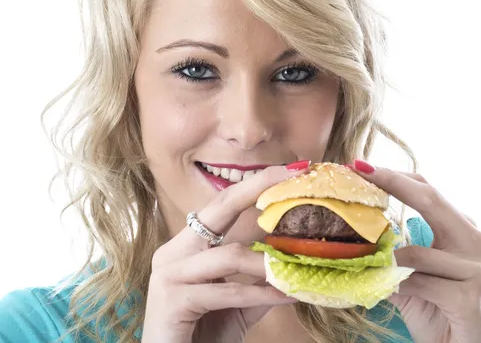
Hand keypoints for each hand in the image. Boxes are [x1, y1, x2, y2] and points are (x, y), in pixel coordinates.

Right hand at [141, 163, 309, 342]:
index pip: (223, 205)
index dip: (254, 184)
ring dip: (268, 265)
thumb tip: (294, 262)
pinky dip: (261, 295)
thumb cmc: (201, 332)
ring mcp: (169, 273)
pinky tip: (286, 297)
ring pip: (230, 256)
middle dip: (256, 188)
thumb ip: (258, 281)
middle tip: (290, 178)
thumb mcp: (237, 301)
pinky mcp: (172, 298)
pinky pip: (227, 291)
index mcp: (188, 246)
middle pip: (219, 208)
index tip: (287, 170)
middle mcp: (174, 251)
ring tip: (296, 271)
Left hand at [350, 160, 480, 342]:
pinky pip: (417, 283)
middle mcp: (476, 241)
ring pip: (415, 252)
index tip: (360, 165)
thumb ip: (395, 252)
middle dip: (391, 181)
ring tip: (360, 260)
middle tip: (358, 169)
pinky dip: (394, 286)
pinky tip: (383, 288)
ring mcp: (477, 268)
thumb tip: (356, 233)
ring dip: (383, 260)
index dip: (394, 175)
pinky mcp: (469, 295)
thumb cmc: (442, 313)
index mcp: (464, 231)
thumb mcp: (416, 276)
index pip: (429, 190)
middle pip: (430, 199)